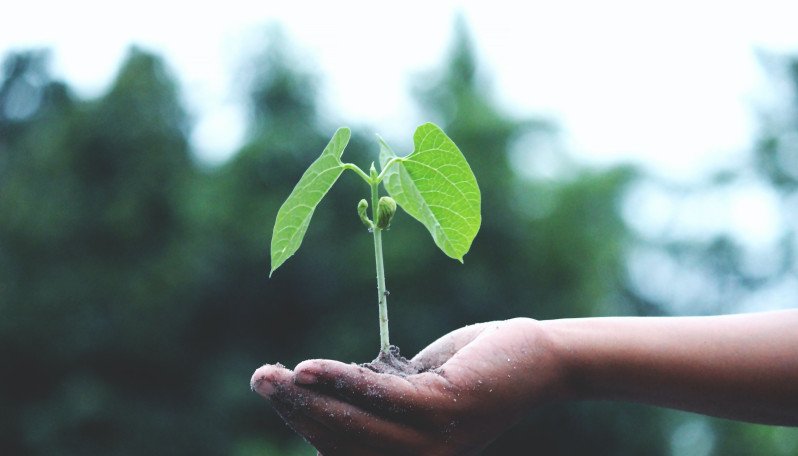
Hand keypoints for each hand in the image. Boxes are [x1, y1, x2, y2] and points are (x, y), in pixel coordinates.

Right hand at [250, 318, 565, 455]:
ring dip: (307, 398)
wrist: (537, 358)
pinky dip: (341, 381)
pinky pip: (380, 398)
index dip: (304, 423)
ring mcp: (434, 442)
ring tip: (272, 375)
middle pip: (341, 441)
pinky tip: (309, 368)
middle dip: (295, 410)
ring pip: (354, 424)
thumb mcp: (417, 388)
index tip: (275, 392)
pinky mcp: (444, 410)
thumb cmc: (475, 370)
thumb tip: (326, 393)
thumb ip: (378, 399)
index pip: (343, 450)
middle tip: (260, 378)